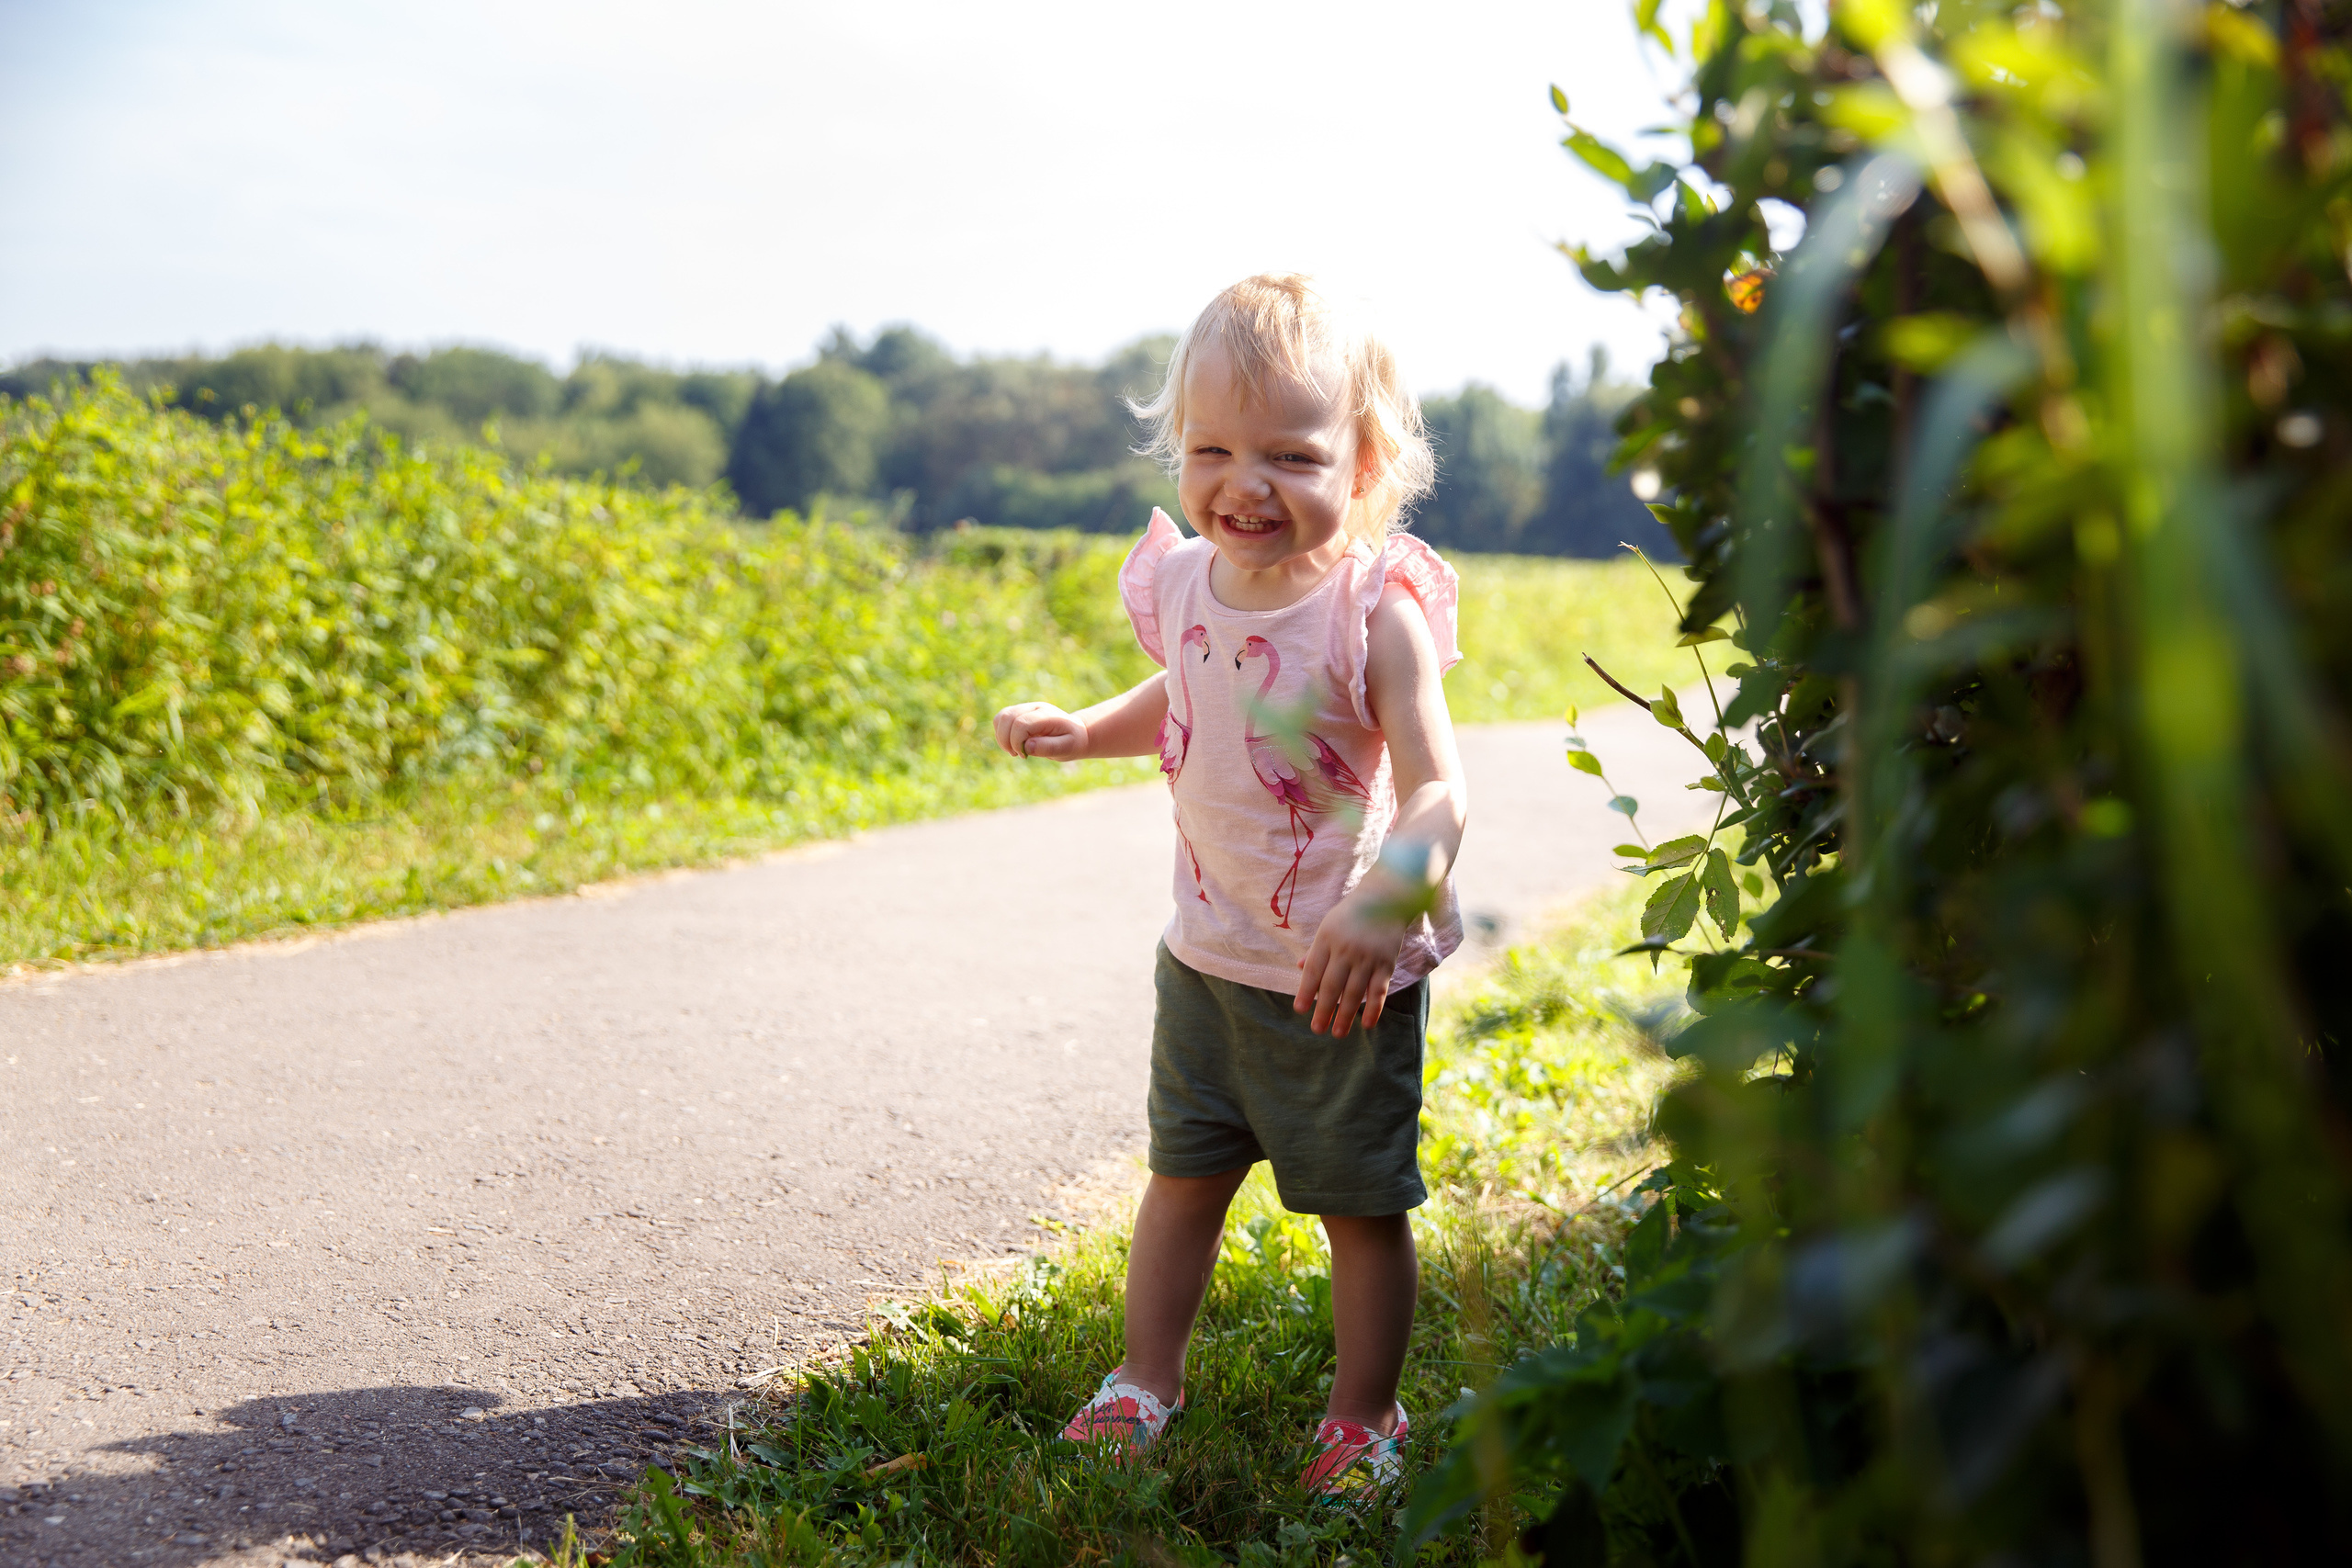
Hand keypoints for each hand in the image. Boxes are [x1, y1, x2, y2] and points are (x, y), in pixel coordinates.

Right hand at [994, 702, 1086, 760]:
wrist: (1074, 733)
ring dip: (1001, 737)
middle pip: (1007, 717)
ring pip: (1001, 717)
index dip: (1016, 741)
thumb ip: (1048, 747)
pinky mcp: (1019, 713)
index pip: (1021, 723)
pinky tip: (1012, 745)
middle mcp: (1034, 707)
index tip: (1024, 755)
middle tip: (1017, 755)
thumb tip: (1027, 746)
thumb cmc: (1071, 742)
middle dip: (1006, 740)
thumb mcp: (1066, 748)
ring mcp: (1025, 708)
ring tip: (1013, 751)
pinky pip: (1000, 719)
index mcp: (1046, 715)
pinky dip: (1000, 734)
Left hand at [1294, 879, 1409, 1036]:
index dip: (1305, 991)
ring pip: (1354, 992)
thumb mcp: (1328, 926)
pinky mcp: (1386, 963)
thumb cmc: (1351, 914)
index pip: (1313, 970)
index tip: (1300, 1009)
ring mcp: (1367, 957)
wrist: (1386, 897)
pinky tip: (1366, 1024)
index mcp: (1327, 939)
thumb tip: (1299, 968)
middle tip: (1317, 1029)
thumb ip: (1316, 949)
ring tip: (1338, 1033)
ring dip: (1345, 1016)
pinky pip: (1378, 990)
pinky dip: (1373, 1009)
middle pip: (1331, 986)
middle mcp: (1345, 949)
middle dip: (1323, 1010)